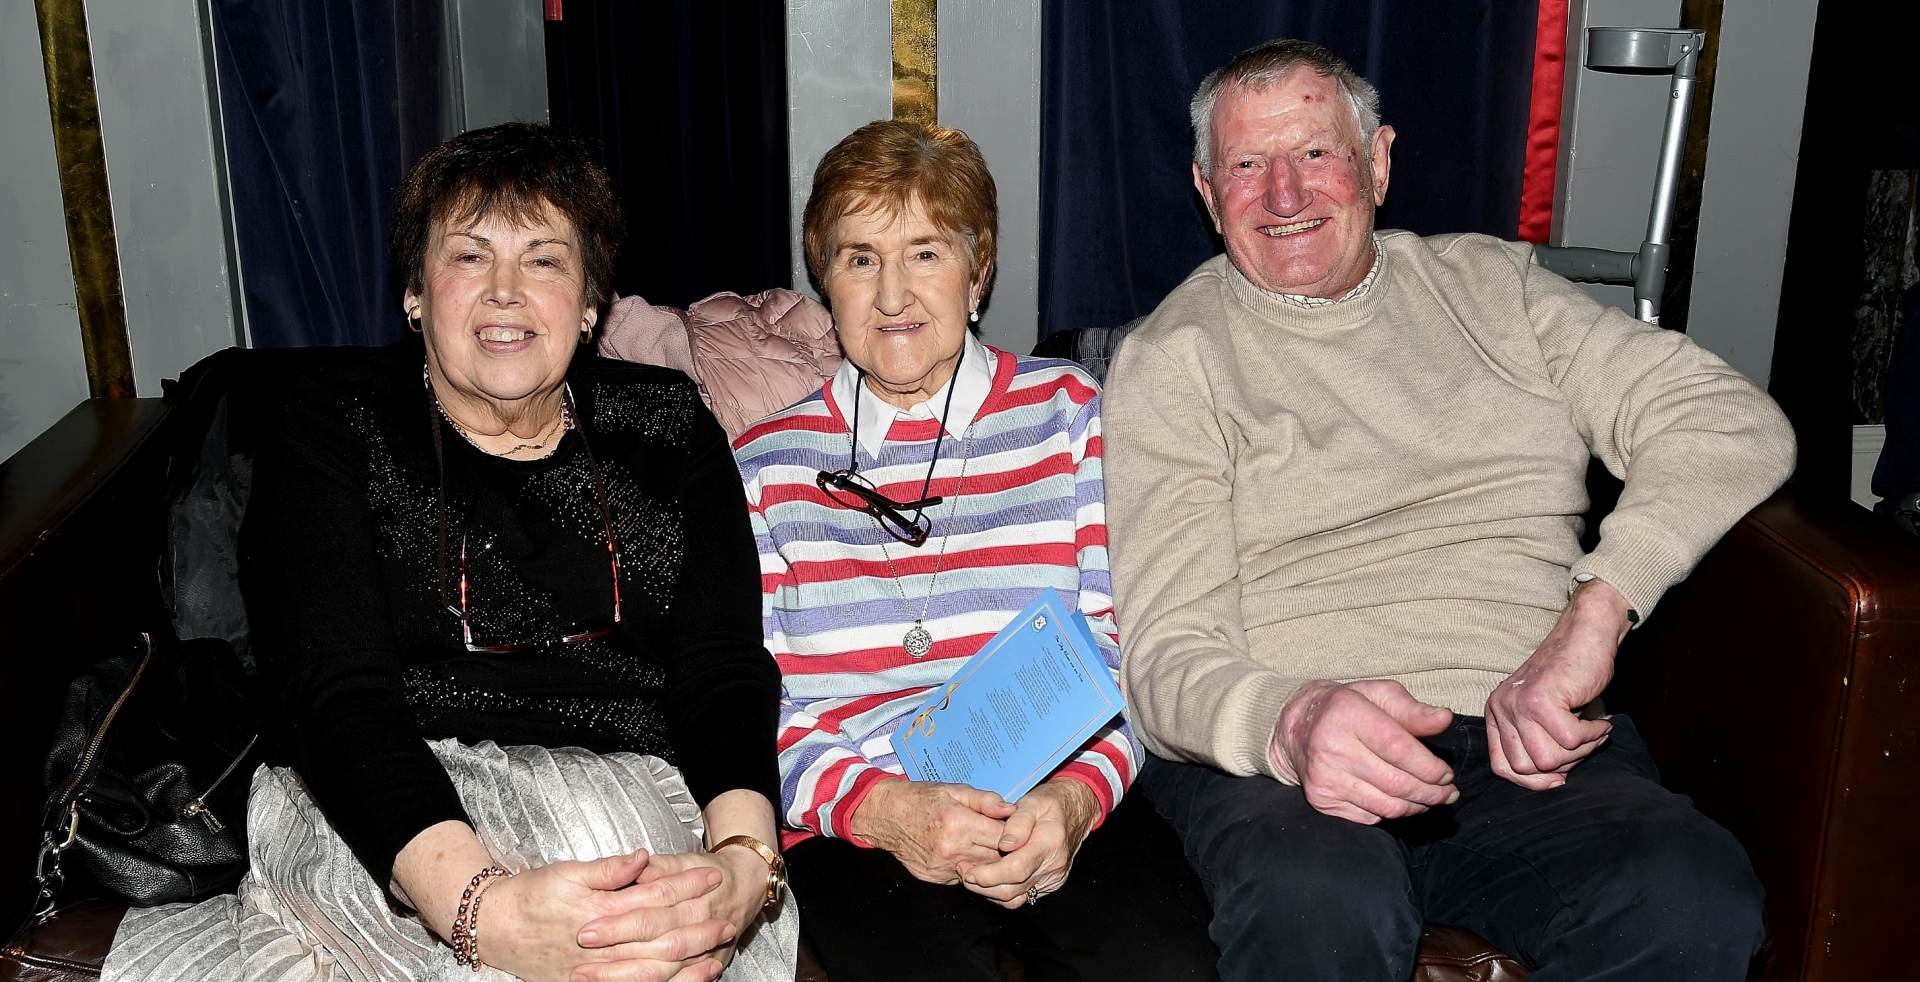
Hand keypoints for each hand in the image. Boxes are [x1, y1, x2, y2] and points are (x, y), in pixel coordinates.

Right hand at [391, 823, 733, 981]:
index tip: (713, 876)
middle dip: (696, 930)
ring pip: (649, 973)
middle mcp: (600, 944)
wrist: (492, 927)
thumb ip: (608, 869)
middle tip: (728, 921)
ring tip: (716, 959)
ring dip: (685, 967)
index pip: (653, 895)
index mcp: (598, 909)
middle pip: (659, 939)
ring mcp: (593, 971)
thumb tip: (643, 857)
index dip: (686, 885)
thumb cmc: (529, 894)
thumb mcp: (567, 872)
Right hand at [847, 780, 1015, 882]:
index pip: (1002, 837)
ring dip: (994, 866)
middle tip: (1018, 846)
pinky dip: (974, 871)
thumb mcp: (955, 790)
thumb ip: (985, 800)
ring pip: (983, 874)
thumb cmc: (920, 799)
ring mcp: (943, 868)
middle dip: (1010, 854)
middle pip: (996, 860)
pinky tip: (975, 859)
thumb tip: (1012, 809)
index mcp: (959, 824)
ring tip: (999, 854)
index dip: (1017, 835)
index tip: (1023, 831)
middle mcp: (952, 850)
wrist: (886, 816)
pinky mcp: (936, 879)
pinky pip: (965, 879)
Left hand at [957, 779, 1098, 908]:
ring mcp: (1053, 878)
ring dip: (990, 892)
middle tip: (963, 871)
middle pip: (1013, 889)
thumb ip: (1017, 823)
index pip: (1015, 870)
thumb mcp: (1032, 802)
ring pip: (1016, 898)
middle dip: (983, 885)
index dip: (988, 875)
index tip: (968, 869)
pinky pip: (1023, 897)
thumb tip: (1004, 844)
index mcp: (1049, 843)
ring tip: (972, 876)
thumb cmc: (1050, 804)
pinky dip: (1003, 892)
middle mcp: (1053, 866)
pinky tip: (990, 880)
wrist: (1075, 811)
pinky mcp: (1049, 885)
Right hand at [1268, 679, 1457, 824]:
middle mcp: (1330, 746)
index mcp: (1347, 713)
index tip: (1447, 774)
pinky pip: (1370, 818)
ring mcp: (1324, 777)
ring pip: (1387, 806)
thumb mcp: (1378, 695)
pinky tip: (1401, 801)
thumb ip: (1413, 709)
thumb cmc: (1348, 708)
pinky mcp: (1321, 800)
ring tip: (1431, 798)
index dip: (1430, 767)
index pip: (1398, 749)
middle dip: (1432, 792)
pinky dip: (1392, 813)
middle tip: (1449, 792)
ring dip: (1417, 806)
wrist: (1298, 728)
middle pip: (1397, 782)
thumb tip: (1445, 718)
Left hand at [1484, 577, 1628, 789]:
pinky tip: (1601, 722)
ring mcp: (1518, 704)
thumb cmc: (1571, 677)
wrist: (1586, 635)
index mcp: (1497, 714)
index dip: (1533, 781)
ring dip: (1580, 750)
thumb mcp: (1544, 714)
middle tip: (1582, 743)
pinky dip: (1592, 735)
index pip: (1502, 768)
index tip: (1560, 776)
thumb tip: (1550, 784)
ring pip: (1549, 758)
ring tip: (1591, 730)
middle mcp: (1501, 708)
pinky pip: (1570, 740)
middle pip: (1527, 769)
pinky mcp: (1541, 699)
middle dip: (1563, 765)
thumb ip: (1538, 744)